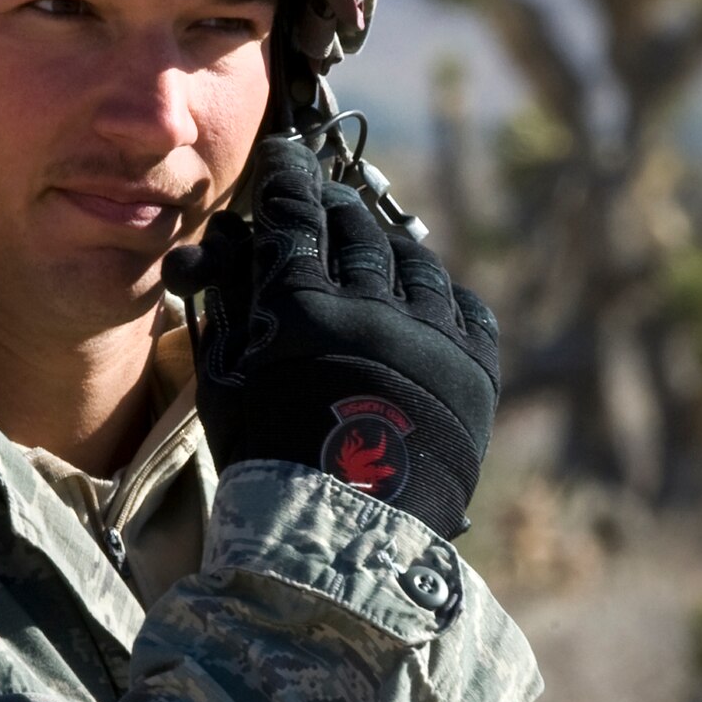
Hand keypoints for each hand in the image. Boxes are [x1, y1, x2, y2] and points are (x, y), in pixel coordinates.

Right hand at [162, 136, 499, 538]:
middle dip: (336, 207)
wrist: (342, 544)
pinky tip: (424, 296)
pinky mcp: (475, 374)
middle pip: (355, 230)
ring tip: (372, 246)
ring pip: (413, 262)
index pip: (294, 215)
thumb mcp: (226, 381)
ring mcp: (431, 340)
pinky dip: (442, 297)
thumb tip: (230, 242)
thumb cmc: (265, 462)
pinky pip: (465, 308)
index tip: (285, 156)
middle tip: (326, 202)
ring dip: (387, 246)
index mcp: (302, 311)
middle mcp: (373, 312)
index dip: (288, 176)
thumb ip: (230, 304)